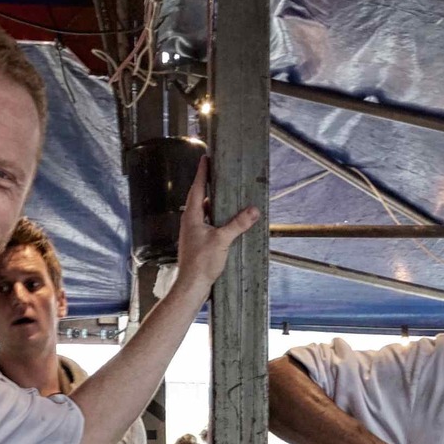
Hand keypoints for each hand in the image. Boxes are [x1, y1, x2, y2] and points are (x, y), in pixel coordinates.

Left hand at [173, 159, 261, 290]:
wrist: (192, 285)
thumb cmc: (201, 262)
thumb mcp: (222, 240)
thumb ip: (238, 224)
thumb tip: (253, 210)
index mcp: (192, 216)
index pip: (197, 188)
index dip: (202, 173)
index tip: (205, 158)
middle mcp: (190, 222)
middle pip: (200, 197)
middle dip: (209, 184)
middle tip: (218, 171)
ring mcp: (193, 232)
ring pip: (204, 211)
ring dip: (214, 202)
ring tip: (226, 193)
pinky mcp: (198, 242)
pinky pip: (208, 223)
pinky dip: (217, 217)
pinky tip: (227, 220)